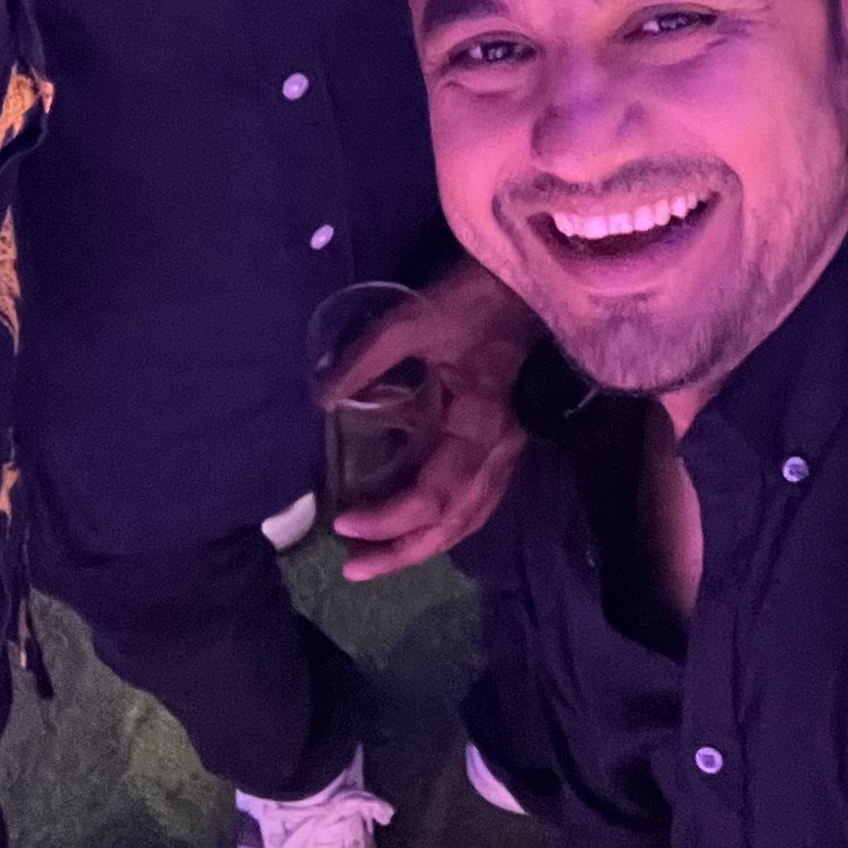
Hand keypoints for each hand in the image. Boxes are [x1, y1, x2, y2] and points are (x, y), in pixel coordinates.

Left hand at [328, 255, 536, 580]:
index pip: (432, 496)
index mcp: (480, 428)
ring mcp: (505, 447)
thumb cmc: (474, 299)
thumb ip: (366, 361)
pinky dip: (441, 519)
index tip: (341, 521)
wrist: (525, 280)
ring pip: (468, 516)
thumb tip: (322, 399)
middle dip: (402, 551)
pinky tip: (410, 517)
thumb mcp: (412, 323)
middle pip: (454, 523)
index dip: (387, 518)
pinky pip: (473, 496)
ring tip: (376, 556)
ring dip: (422, 542)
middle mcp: (498, 450)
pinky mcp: (500, 438)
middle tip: (353, 567)